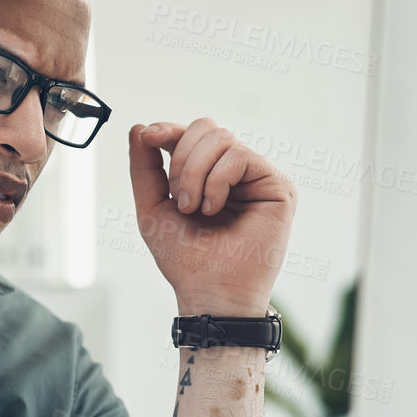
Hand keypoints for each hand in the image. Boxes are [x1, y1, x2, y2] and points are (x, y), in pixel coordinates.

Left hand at [127, 119, 297, 315]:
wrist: (209, 289)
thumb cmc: (184, 257)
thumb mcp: (153, 207)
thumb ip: (145, 168)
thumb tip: (138, 127)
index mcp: (206, 175)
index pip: (190, 135)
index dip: (168, 130)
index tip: (148, 136)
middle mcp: (234, 173)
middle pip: (207, 127)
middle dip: (182, 157)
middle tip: (179, 198)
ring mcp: (257, 178)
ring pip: (222, 138)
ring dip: (196, 172)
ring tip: (195, 208)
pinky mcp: (278, 186)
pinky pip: (240, 156)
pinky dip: (216, 181)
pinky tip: (214, 209)